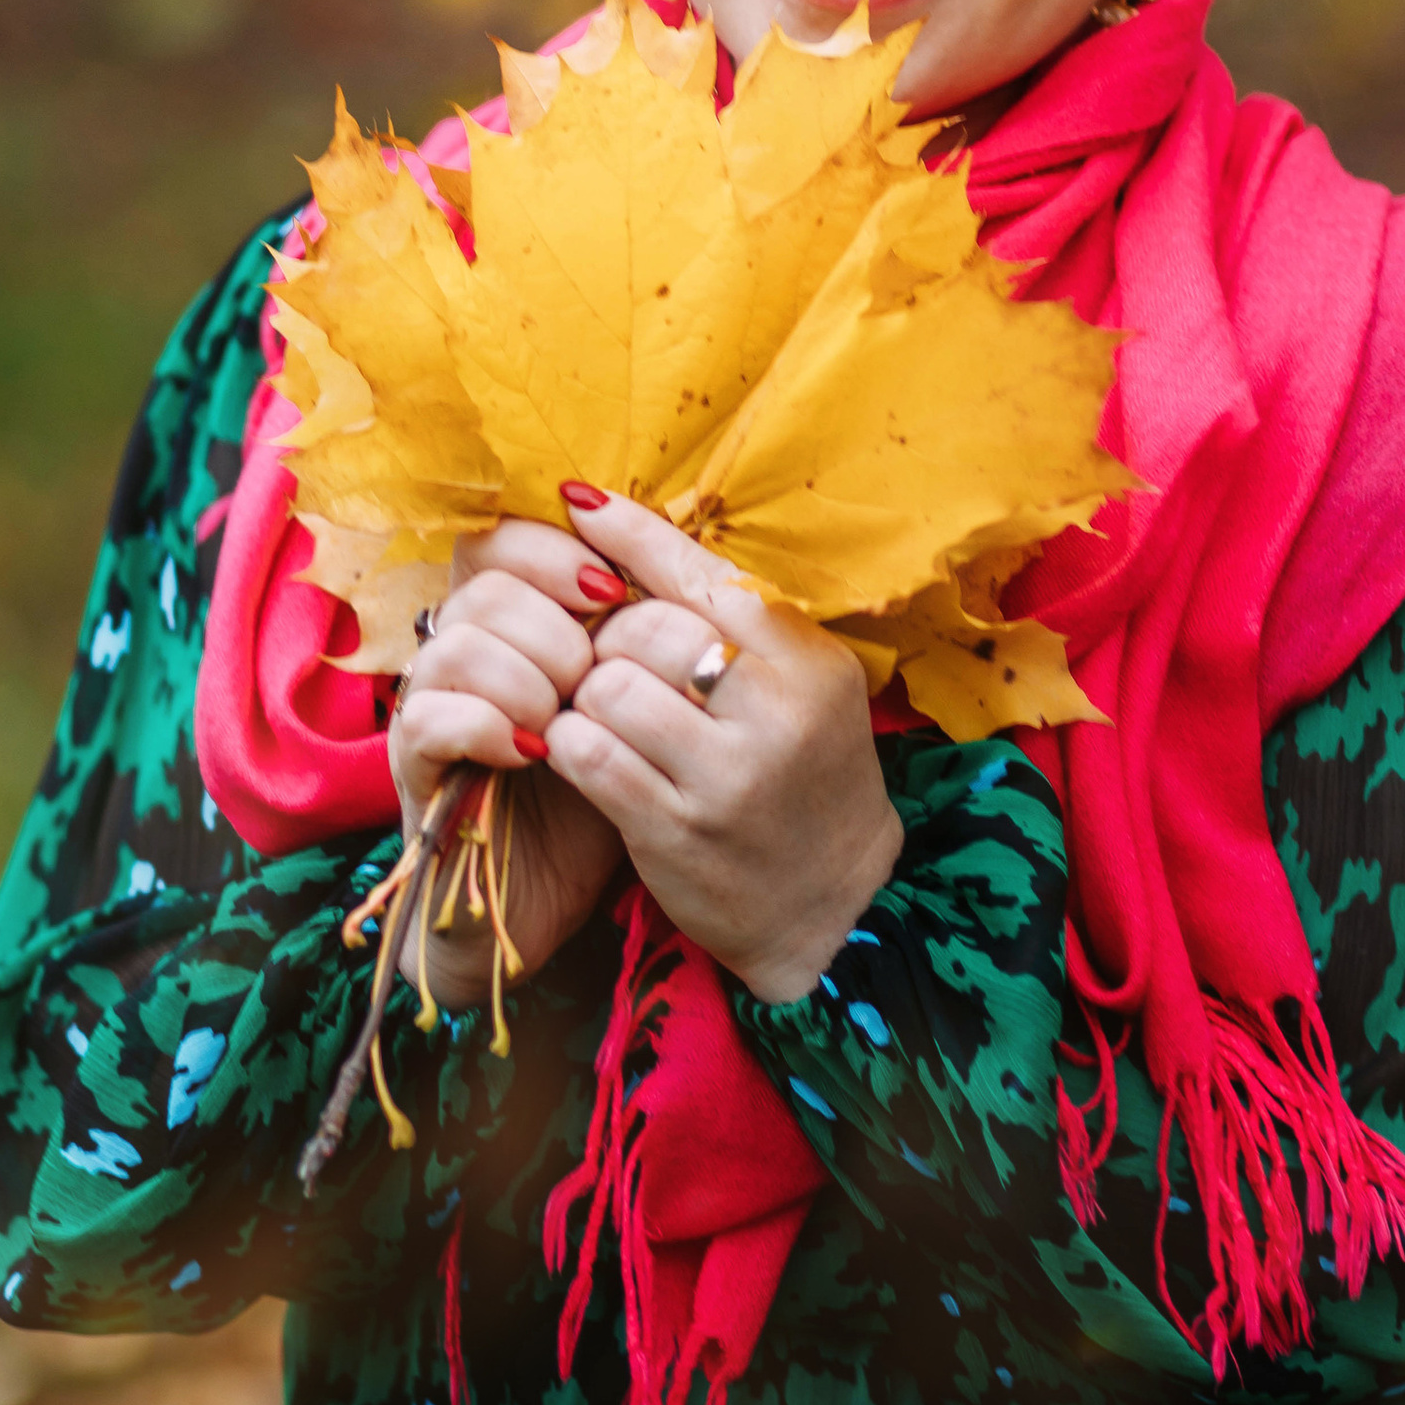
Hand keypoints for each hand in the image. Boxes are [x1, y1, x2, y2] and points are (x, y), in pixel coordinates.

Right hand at [390, 518, 626, 1010]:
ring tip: (564, 720)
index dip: (554, 548)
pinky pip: (428, 715)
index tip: (612, 588)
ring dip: (525, 674)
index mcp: (512, 623)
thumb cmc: (602, 797)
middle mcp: (461, 651)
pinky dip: (486, 724)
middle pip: (484, 580)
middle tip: (593, 674)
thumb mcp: (634, 709)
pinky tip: (532, 752)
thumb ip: (642, 640)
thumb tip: (685, 568)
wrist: (548, 902)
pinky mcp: (412, 769)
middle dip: (553, 620)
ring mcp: (429, 706)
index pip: (504, 537)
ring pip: (455, 641)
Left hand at [541, 489, 900, 1003]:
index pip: (701, 574)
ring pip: (606, 689)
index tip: (577, 501)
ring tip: (605, 714)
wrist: (833, 902)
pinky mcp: (677, 831)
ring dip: (587, 697)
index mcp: (807, 660)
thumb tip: (632, 530)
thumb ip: (733, 618)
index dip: (630, 533)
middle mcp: (774, 713)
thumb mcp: (799, 682)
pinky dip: (571, 744)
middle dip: (608, 639)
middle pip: (641, 630)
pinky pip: (587, 755)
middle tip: (612, 662)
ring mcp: (725, 777)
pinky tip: (587, 751)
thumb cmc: (802, 770)